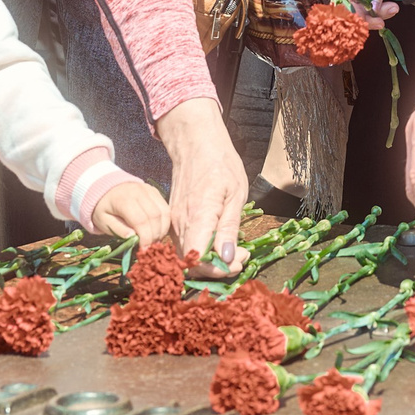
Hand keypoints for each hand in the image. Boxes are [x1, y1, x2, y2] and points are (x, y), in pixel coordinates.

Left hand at [86, 179, 172, 241]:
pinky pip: (166, 208)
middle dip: (155, 235)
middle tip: (150, 247)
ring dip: (162, 229)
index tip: (144, 249)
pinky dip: (165, 221)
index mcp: (123, 200)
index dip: (145, 237)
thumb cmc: (104, 208)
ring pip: (164, 211)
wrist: (106, 189)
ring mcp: (149, 190)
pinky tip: (158, 231)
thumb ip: (118, 229)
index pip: (140, 220)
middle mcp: (139, 192)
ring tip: (155, 240)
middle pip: (155, 216)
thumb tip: (133, 238)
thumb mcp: (103, 221)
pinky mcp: (155, 191)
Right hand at [151, 97, 247, 272]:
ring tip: (234, 252)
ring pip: (187, 255)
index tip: (238, 262)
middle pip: (191, 262)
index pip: (198, 259)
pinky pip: (185, 245)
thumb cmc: (220, 164)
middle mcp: (179, 223)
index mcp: (197, 216)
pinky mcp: (174, 221)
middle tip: (241, 258)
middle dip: (217, 268)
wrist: (196, 144)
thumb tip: (227, 258)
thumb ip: (229, 228)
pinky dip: (202, 251)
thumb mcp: (235, 194)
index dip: (217, 269)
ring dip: (210, 261)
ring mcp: (173, 223)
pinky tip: (220, 243)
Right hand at [328, 0, 406, 18]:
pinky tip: (385, 9)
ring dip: (370, 13)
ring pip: (352, 4)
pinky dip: (371, 7)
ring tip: (390, 11)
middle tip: (382, 22)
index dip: (346, 8)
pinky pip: (359, 0)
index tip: (362, 19)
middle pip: (345, 2)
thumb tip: (374, 8)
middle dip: (363, 15)